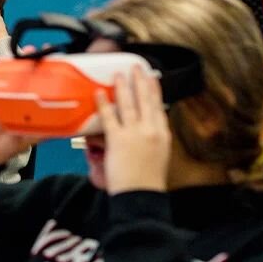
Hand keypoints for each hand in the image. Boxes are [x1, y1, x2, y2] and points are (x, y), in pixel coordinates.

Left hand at [96, 65, 170, 193]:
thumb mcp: (158, 156)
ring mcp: (134, 134)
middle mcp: (151, 131)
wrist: (141, 194)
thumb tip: (144, 129)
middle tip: (136, 66)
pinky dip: (103, 104)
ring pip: (128, 104)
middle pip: (146, 100)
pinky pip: (109, 117)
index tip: (153, 78)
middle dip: (141, 81)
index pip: (159, 107)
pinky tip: (99, 93)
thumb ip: (152, 140)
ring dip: (123, 86)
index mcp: (162, 135)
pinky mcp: (118, 140)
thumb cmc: (147, 181)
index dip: (155, 91)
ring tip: (119, 74)